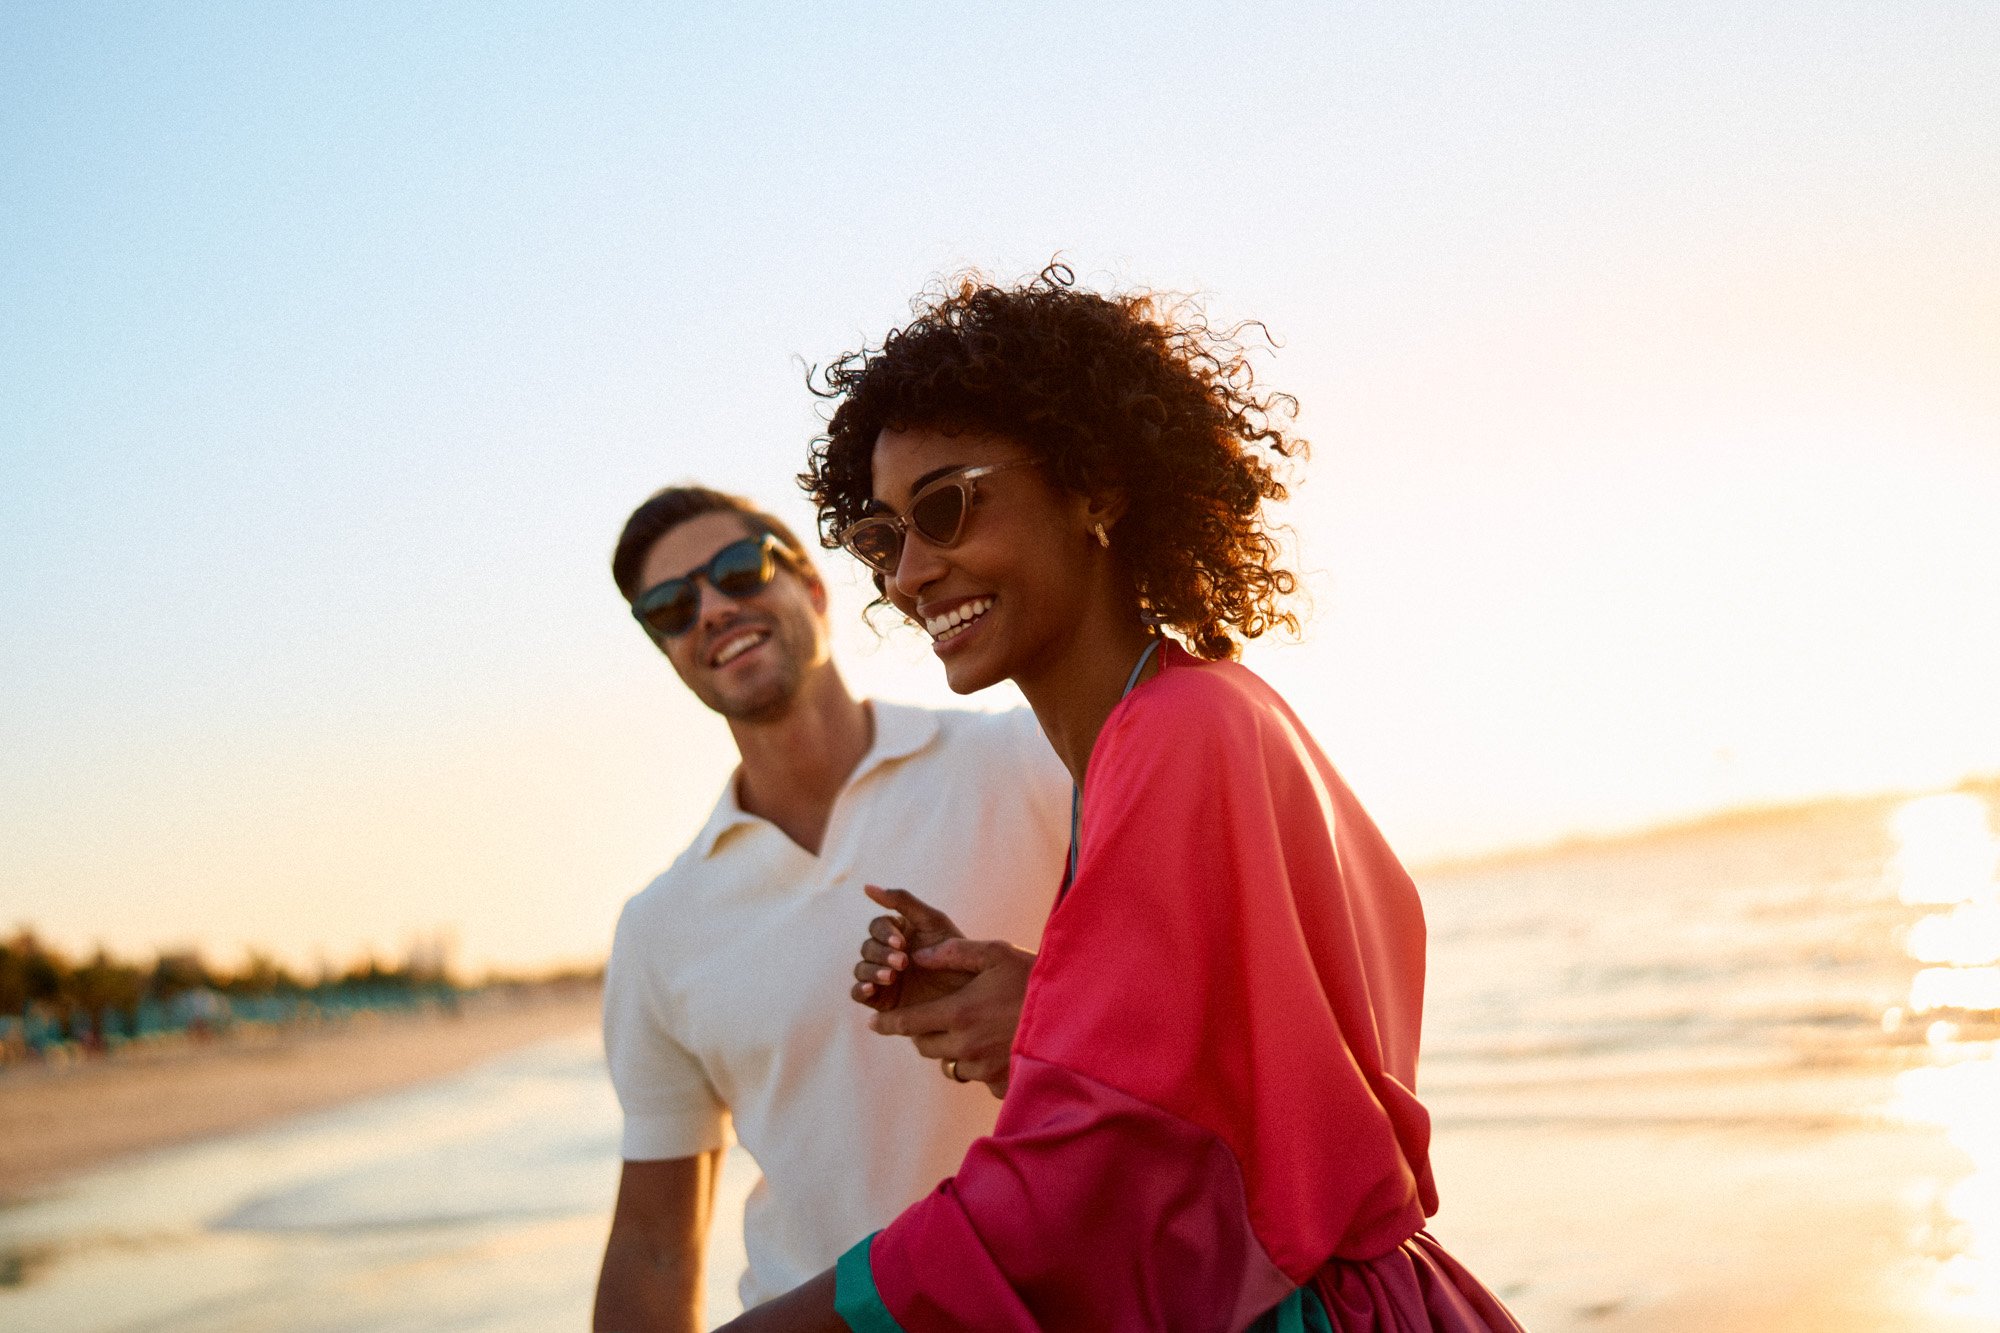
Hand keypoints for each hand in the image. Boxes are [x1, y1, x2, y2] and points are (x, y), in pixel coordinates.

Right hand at [851, 885, 969, 1012]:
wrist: (972, 992)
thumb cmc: (957, 953)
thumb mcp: (932, 922)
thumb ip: (902, 900)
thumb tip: (865, 886)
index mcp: (899, 934)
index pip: (877, 926)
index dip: (885, 933)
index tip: (901, 942)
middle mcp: (888, 954)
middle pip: (867, 947)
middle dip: (882, 953)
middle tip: (902, 962)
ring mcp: (884, 978)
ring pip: (861, 969)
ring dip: (872, 970)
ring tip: (892, 977)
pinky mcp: (882, 1001)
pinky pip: (858, 994)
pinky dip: (860, 989)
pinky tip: (872, 989)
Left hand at [869, 937, 1034, 1098]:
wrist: (1074, 1011)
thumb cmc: (1033, 977)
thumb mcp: (995, 953)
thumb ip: (953, 953)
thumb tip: (917, 957)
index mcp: (957, 1012)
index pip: (907, 1024)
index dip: (887, 1024)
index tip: (873, 1023)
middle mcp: (964, 1044)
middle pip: (924, 1046)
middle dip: (921, 1033)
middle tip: (931, 1018)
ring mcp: (983, 1066)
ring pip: (950, 1064)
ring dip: (951, 1049)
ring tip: (968, 1031)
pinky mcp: (1000, 1080)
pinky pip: (977, 1077)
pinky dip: (979, 1065)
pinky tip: (993, 1047)